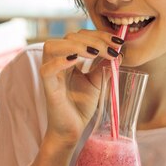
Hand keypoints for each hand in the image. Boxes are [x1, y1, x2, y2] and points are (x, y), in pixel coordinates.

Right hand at [40, 29, 123, 144]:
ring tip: (95, 52)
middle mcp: (57, 62)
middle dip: (93, 39)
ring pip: (52, 47)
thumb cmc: (81, 106)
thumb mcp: (97, 83)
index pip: (81, 36)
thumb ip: (105, 67)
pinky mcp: (48, 88)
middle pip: (68, 37)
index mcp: (68, 58)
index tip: (119, 43)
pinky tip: (76, 60)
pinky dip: (59, 62)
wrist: (71, 130)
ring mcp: (51, 74)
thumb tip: (119, 53)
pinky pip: (46, 70)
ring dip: (75, 45)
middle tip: (112, 49)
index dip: (100, 36)